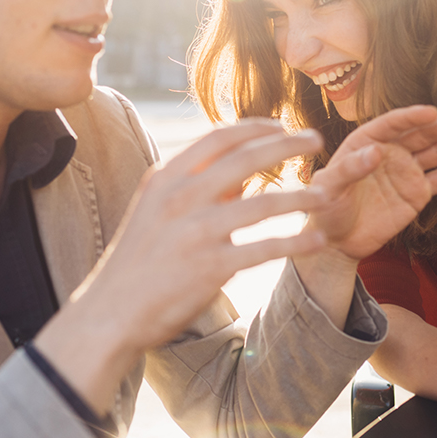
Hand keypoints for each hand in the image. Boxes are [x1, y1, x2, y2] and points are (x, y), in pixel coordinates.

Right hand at [37, 121, 331, 411]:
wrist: (111, 311)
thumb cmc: (138, 259)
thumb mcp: (156, 210)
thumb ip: (197, 187)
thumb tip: (243, 170)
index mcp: (166, 178)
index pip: (218, 138)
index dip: (254, 128)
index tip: (282, 125)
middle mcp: (181, 198)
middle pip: (246, 159)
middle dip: (287, 145)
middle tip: (316, 140)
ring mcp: (196, 232)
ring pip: (263, 204)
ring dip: (300, 197)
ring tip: (325, 194)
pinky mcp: (211, 267)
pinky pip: (265, 249)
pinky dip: (296, 243)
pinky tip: (317, 241)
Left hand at [305, 106, 436, 260]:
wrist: (337, 241)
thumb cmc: (326, 209)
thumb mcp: (329, 188)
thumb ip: (349, 169)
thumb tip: (375, 151)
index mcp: (366, 142)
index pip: (392, 124)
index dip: (412, 117)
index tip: (431, 112)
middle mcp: (390, 151)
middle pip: (422, 134)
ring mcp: (406, 170)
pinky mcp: (418, 192)